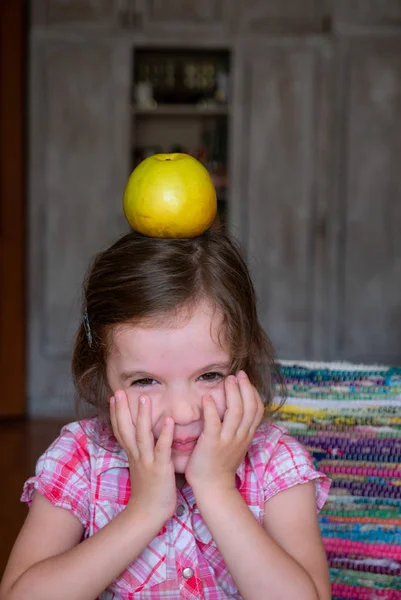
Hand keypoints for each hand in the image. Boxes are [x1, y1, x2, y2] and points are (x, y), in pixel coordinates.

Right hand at [110, 390, 176, 525]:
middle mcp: (136, 455)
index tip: (114, 396)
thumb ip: (141, 453)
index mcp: (132, 454)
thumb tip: (142, 440)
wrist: (147, 515)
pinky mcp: (160, 468)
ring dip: (143, 415)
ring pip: (142, 434)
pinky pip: (162, 449)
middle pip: (126, 428)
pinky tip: (168, 420)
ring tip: (144, 398)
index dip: (117, 413)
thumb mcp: (141, 468)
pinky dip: (165, 434)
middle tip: (119, 391)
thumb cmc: (148, 491)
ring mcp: (147, 461)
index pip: (121, 429)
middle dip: (122, 409)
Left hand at [185, 371, 263, 492]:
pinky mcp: (212, 444)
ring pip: (236, 411)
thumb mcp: (235, 446)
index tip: (246, 380)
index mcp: (246, 436)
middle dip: (245, 388)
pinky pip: (214, 422)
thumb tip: (237, 413)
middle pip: (249, 407)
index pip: (257, 410)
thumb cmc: (220, 465)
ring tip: (227, 379)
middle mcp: (240, 436)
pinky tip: (207, 397)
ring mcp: (227, 440)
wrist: (212, 488)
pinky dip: (211, 408)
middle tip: (238, 374)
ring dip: (233, 393)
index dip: (253, 393)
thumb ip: (238, 430)